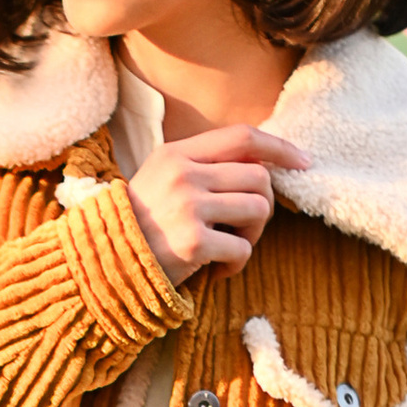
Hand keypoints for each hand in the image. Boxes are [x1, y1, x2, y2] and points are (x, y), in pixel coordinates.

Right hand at [123, 125, 307, 283]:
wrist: (104, 263)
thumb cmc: (139, 224)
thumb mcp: (161, 178)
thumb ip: (203, 164)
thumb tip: (262, 163)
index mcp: (177, 154)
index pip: (242, 137)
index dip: (279, 146)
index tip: (303, 161)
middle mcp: (184, 174)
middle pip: (258, 176)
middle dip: (264, 203)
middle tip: (246, 226)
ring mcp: (188, 207)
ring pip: (258, 209)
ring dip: (254, 234)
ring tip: (232, 246)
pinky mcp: (192, 243)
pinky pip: (242, 249)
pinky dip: (238, 263)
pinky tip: (218, 269)